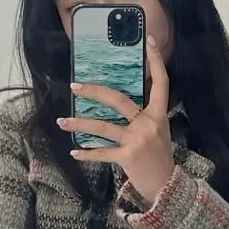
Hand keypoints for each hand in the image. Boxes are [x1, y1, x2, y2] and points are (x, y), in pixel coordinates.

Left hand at [59, 34, 176, 205]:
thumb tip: (123, 96)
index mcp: (159, 114)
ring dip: (79, 123)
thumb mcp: (158, 130)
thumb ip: (145, 113)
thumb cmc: (158, 156)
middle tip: (74, 86)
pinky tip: (73, 152)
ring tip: (61, 121)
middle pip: (119, 100)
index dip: (155, 61)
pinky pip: (102, 153)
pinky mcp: (128, 157)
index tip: (147, 41)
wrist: (167, 187)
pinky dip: (87, 154)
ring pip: (103, 127)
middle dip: (94, 91)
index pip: (161, 82)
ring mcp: (138, 140)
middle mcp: (149, 123)